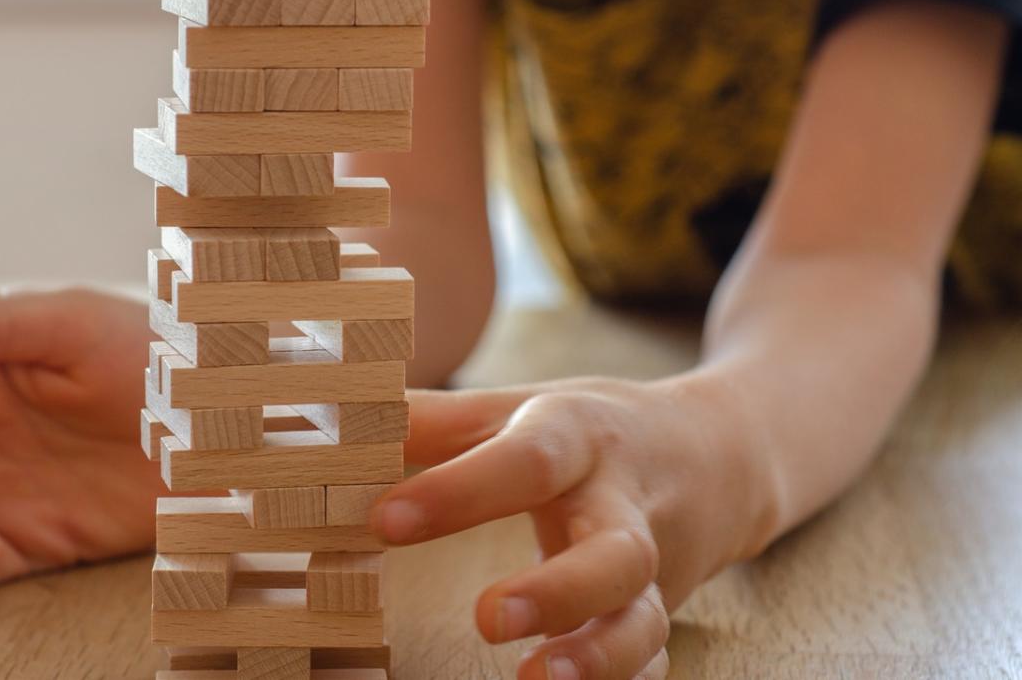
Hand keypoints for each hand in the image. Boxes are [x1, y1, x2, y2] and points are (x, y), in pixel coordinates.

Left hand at [373, 377, 770, 679]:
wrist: (718, 451)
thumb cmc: (594, 428)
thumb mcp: (521, 406)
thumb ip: (436, 419)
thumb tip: (342, 419)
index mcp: (580, 436)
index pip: (527, 459)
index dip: (457, 491)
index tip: (384, 521)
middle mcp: (623, 502)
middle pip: (614, 548)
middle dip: (558, 588)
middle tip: (486, 619)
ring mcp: (653, 564)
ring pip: (644, 617)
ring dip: (598, 657)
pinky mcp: (663, 610)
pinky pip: (654, 657)